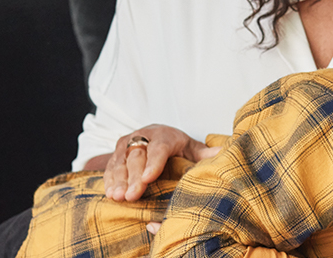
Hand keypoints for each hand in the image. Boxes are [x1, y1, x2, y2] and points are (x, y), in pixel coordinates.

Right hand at [97, 124, 219, 201]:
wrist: (155, 135)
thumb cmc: (177, 147)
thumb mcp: (191, 148)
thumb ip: (203, 153)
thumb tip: (223, 153)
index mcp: (164, 135)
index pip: (158, 148)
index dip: (153, 163)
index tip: (149, 179)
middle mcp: (143, 136)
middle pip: (137, 157)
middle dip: (133, 177)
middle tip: (131, 196)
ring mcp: (127, 144)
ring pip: (121, 162)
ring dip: (118, 180)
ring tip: (118, 197)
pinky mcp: (116, 153)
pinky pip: (110, 166)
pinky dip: (109, 180)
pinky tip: (109, 194)